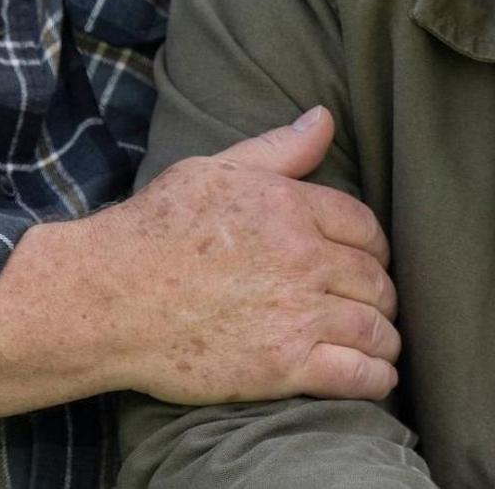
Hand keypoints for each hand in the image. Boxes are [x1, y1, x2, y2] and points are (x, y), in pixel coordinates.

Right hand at [87, 107, 400, 404]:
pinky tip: (378, 376)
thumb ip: (279, 149)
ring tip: (382, 343)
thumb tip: (325, 118)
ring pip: (374, 327)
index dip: (374, 245)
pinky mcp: (284, 367)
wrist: (109, 299)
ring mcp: (297, 315)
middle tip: (377, 304)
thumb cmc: (154, 230)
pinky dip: (376, 376)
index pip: (364, 225)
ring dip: (386, 337)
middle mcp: (303, 259)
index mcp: (289, 207)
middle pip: (374, 278)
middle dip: (382, 292)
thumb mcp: (214, 170)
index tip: (370, 260)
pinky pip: (356, 375)